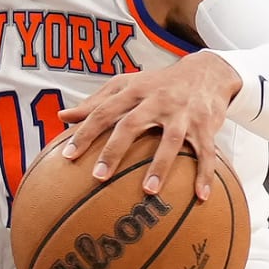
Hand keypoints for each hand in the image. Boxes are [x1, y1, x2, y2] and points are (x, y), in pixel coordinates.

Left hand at [59, 54, 242, 200]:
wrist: (206, 71)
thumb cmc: (158, 83)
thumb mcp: (127, 85)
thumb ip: (96, 101)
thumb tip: (62, 117)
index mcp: (134, 90)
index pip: (104, 111)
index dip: (85, 133)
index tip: (68, 156)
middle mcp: (157, 100)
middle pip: (131, 125)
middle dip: (114, 151)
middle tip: (99, 177)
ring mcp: (182, 113)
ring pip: (170, 140)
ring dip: (160, 166)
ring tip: (149, 192)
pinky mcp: (205, 124)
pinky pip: (206, 151)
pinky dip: (205, 174)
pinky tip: (200, 196)